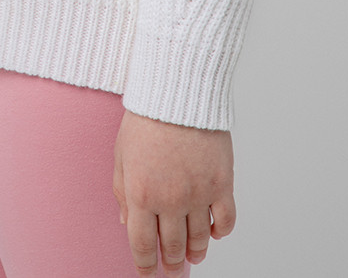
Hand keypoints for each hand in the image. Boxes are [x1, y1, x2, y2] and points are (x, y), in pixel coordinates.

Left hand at [113, 108, 234, 274]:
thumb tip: (126, 223)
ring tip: (194, 256)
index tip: (148, 274)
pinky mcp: (221, 182)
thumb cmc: (147, 116)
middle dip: (172, 263)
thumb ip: (122, 191)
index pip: (143, 246)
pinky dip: (221, 232)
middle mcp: (170, 200)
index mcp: (140, 194)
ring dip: (196, 252)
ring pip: (199, 239)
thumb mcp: (121, 154)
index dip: (146, 266)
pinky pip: (225, 220)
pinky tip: (214, 231)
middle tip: (173, 269)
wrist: (178, 89)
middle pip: (173, 247)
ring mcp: (198, 193)